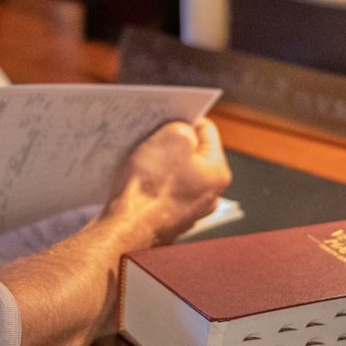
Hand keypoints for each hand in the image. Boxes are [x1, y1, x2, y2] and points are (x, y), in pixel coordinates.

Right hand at [108, 118, 231, 246]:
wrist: (127, 228)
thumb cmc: (150, 186)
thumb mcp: (171, 137)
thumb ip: (182, 126)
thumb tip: (182, 130)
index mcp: (218, 173)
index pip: (207, 130)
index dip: (185, 119)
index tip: (168, 117)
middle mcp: (209, 195)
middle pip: (193, 154)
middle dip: (173, 143)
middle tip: (154, 139)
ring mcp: (189, 211)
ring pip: (177, 174)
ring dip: (161, 164)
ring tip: (143, 160)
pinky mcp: (168, 220)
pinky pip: (163, 192)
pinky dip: (152, 184)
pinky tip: (138, 181)